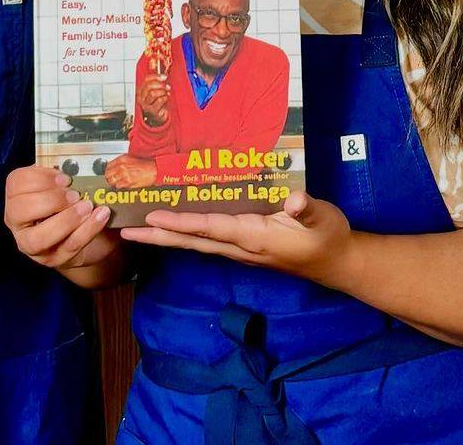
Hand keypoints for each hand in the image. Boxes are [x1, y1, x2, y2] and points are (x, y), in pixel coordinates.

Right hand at [5, 165, 118, 272]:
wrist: (79, 233)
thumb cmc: (66, 202)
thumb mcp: (59, 185)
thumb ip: (60, 176)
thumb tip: (74, 166)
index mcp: (16, 197)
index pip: (16, 184)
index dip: (40, 178)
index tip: (65, 177)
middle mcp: (17, 223)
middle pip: (20, 211)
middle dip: (50, 200)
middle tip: (74, 194)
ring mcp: (32, 245)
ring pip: (39, 237)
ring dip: (66, 220)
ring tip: (88, 206)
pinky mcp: (54, 259)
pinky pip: (69, 246)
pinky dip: (87, 230)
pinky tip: (101, 216)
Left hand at [105, 154, 157, 188]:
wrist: (154, 170)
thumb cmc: (145, 164)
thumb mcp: (131, 158)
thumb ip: (121, 162)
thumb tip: (113, 166)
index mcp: (122, 159)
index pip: (108, 166)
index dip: (107, 170)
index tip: (108, 172)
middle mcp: (122, 167)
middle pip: (108, 174)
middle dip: (109, 177)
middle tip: (111, 178)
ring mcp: (125, 175)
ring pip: (112, 182)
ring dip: (114, 183)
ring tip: (117, 182)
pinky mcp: (129, 183)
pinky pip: (119, 186)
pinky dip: (120, 186)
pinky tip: (124, 184)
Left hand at [120, 190, 354, 284]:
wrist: (337, 263)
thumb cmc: (327, 236)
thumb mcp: (322, 219)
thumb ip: (307, 209)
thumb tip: (295, 201)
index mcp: (254, 237)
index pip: (211, 228)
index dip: (182, 223)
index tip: (154, 216)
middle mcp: (240, 246)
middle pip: (192, 241)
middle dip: (159, 235)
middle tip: (125, 231)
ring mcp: (239, 250)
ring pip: (195, 243)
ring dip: (165, 236)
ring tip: (138, 228)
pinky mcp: (242, 247)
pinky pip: (206, 240)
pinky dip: (184, 233)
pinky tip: (171, 227)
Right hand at [136, 74, 169, 126]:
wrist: (158, 118)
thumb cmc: (157, 104)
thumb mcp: (156, 91)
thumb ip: (157, 82)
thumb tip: (161, 74)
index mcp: (141, 90)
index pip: (146, 80)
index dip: (156, 77)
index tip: (164, 77)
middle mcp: (141, 97)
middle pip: (149, 86)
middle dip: (160, 85)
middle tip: (167, 86)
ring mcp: (145, 105)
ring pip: (153, 93)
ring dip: (162, 92)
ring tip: (166, 93)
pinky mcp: (151, 111)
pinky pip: (159, 101)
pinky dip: (165, 98)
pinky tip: (166, 98)